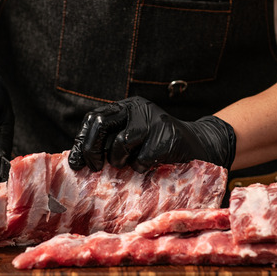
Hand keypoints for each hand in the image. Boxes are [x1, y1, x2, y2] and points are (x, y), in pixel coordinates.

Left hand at [68, 96, 235, 171]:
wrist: (199, 145)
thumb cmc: (159, 146)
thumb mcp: (133, 138)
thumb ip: (110, 142)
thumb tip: (77, 161)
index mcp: (125, 108)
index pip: (94, 119)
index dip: (82, 142)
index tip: (77, 164)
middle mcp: (137, 108)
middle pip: (102, 123)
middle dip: (93, 149)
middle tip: (96, 167)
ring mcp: (153, 119)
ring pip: (122, 142)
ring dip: (120, 160)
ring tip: (129, 165)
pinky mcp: (167, 135)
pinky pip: (142, 158)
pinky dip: (141, 167)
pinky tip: (149, 165)